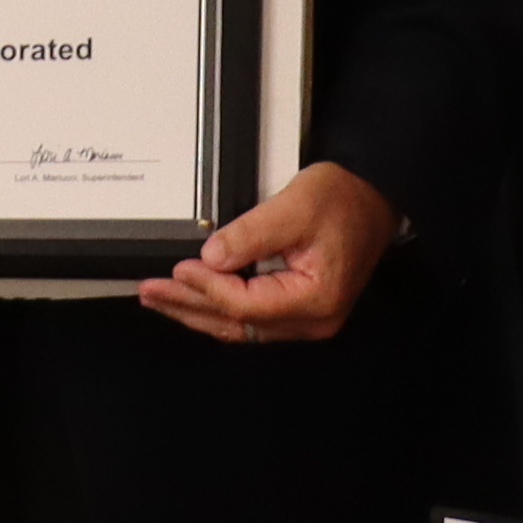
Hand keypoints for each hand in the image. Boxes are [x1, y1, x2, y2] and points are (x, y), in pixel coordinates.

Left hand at [141, 158, 394, 343]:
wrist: (371, 196)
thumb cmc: (343, 199)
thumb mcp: (294, 207)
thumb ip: (251, 234)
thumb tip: (211, 257)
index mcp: (315, 299)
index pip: (246, 304)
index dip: (207, 288)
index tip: (179, 269)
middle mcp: (312, 320)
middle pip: (237, 323)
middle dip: (189, 306)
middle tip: (151, 292)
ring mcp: (305, 319)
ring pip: (239, 326)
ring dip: (197, 311)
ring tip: (160, 299)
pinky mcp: (297, 309)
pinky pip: (250, 317)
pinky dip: (218, 308)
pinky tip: (193, 301)